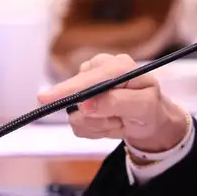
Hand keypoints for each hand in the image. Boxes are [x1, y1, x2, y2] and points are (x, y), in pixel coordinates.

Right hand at [37, 53, 190, 151]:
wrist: (150, 122)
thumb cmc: (151, 109)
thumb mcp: (144, 106)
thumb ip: (117, 103)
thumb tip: (86, 104)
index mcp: (116, 65)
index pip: (87, 78)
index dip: (67, 89)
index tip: (45, 98)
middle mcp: (97, 71)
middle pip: (77, 98)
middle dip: (97, 116)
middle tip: (119, 121)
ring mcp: (86, 87)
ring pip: (76, 115)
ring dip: (99, 125)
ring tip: (119, 121)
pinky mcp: (80, 104)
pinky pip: (77, 125)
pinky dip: (95, 130)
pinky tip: (110, 123)